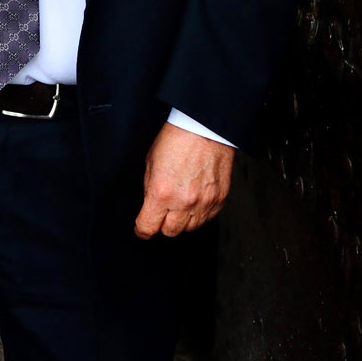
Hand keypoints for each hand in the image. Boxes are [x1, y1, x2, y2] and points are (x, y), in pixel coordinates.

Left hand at [133, 122, 234, 238]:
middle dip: (163, 224)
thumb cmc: (177, 139)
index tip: (142, 229)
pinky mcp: (219, 200)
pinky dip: (200, 214)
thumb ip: (149, 188)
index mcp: (161, 192)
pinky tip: (195, 199)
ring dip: (182, 220)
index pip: (148, 227)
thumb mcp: (151, 162)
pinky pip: (207, 219)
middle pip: (170, 232)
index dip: (142, 230)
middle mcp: (183, 202)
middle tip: (163, 212)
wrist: (205, 128)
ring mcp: (203, 202)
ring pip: (190, 228)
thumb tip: (150, 205)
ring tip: (181, 203)